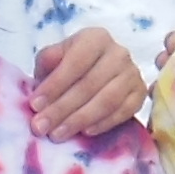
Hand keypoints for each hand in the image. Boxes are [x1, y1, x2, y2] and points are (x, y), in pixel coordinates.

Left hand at [24, 24, 151, 140]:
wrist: (98, 70)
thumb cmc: (71, 64)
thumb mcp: (55, 57)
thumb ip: (47, 63)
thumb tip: (40, 85)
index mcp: (95, 38)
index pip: (75, 63)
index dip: (54, 85)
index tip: (34, 105)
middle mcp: (119, 53)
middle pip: (89, 85)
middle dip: (62, 109)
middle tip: (41, 127)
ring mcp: (132, 74)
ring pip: (106, 101)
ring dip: (79, 120)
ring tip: (58, 134)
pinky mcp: (139, 94)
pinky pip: (123, 112)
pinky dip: (103, 124)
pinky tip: (85, 132)